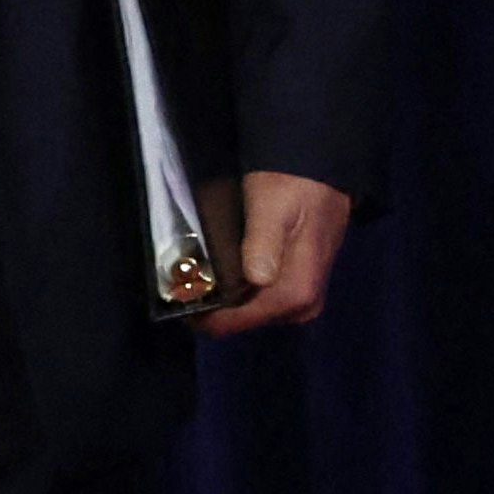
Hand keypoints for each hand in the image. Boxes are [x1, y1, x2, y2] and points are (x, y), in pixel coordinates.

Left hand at [196, 169, 351, 336]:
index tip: (175, 294)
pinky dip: (236, 287)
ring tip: (195, 271)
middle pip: (241, 319)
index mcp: (296, 294)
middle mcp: (301, 306)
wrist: (319, 171)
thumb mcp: (272, 208)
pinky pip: (258, 298)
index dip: (202, 312)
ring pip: (248, 309)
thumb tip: (256, 280)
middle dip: (210, 303)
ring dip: (222, 295)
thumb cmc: (292, 186)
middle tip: (181, 278)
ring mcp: (301, 299)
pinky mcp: (297, 287)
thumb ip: (263, 244)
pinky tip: (219, 269)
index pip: (235, 322)